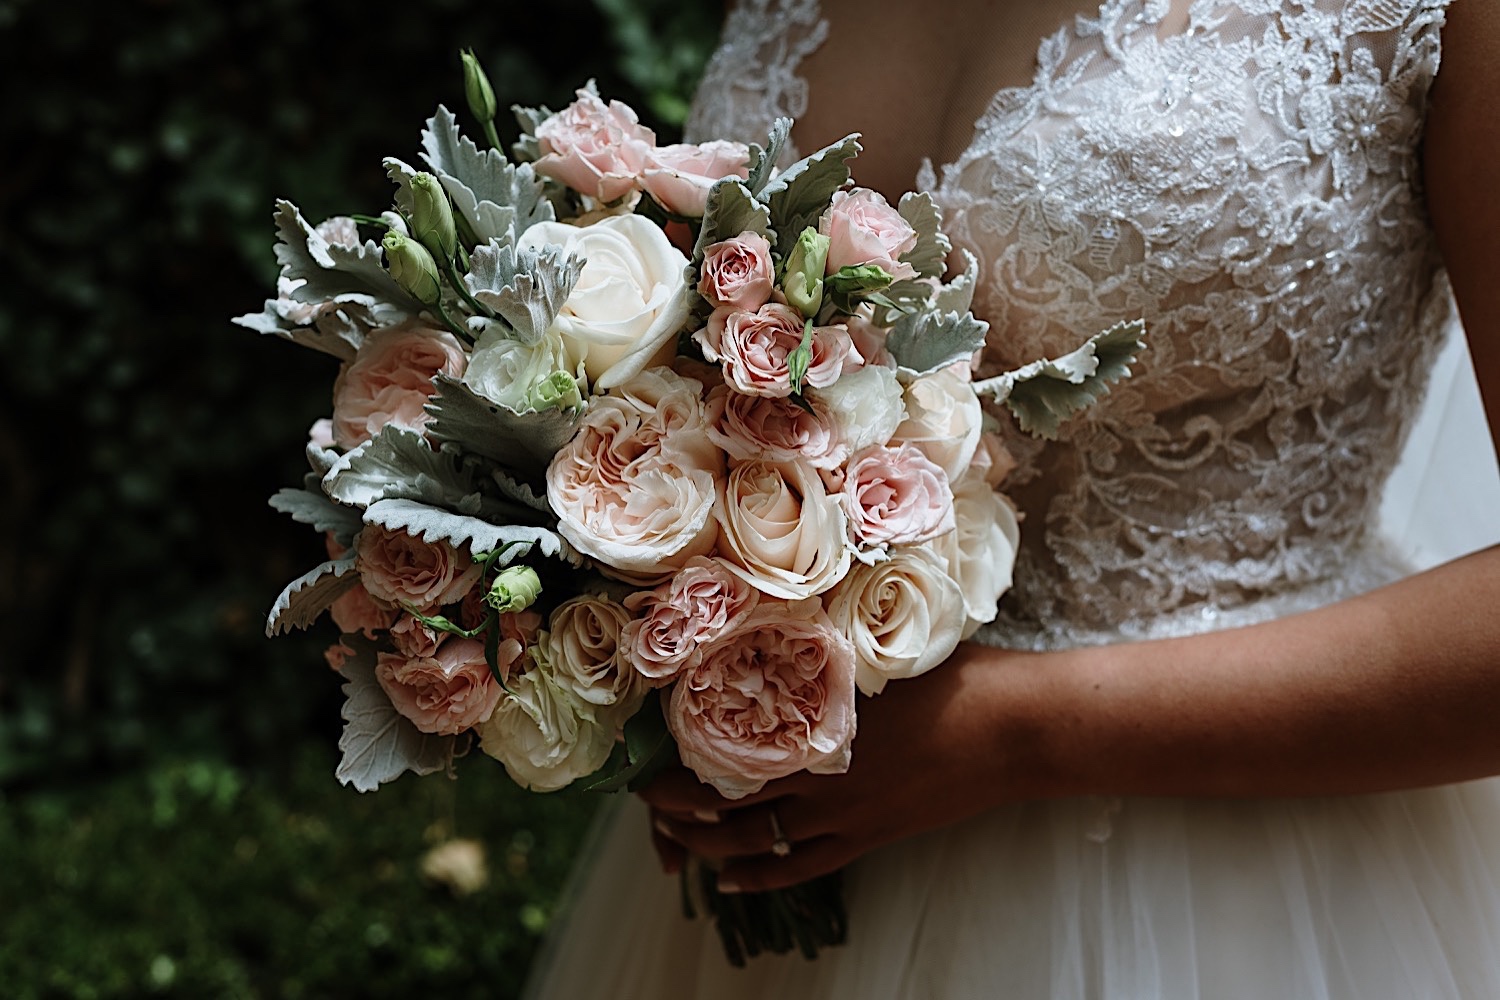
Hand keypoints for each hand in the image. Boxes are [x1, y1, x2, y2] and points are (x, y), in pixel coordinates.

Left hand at [638, 642, 1044, 891]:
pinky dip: (758, 876)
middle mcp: (814, 769)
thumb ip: (822, 646)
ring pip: (750, 838)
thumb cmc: (952, 673)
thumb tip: (774, 621)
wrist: (1013, 727)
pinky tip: (728, 882)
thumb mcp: (876, 645)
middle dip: (674, 801)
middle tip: (641, 796)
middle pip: (722, 795)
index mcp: (810, 715)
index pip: (719, 736)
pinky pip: (798, 866)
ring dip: (704, 842)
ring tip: (669, 841)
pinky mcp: (866, 838)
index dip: (675, 745)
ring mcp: (840, 812)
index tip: (645, 740)